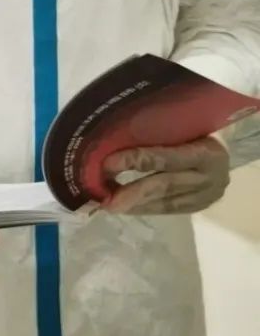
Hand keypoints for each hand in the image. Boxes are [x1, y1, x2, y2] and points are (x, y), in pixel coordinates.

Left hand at [101, 137, 229, 215]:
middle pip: (165, 185)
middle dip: (132, 193)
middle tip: (106, 200)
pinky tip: (128, 208)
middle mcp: (209, 176)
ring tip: (110, 205)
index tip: (107, 164)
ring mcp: (208, 194)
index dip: (135, 161)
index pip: (166, 157)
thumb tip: (115, 136)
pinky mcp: (202, 206)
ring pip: (166, 202)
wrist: (228, 147)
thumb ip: (158, 133)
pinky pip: (170, 210)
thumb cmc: (197, 129)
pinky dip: (146, 208)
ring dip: (135, 205)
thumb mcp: (184, 126)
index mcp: (206, 151)